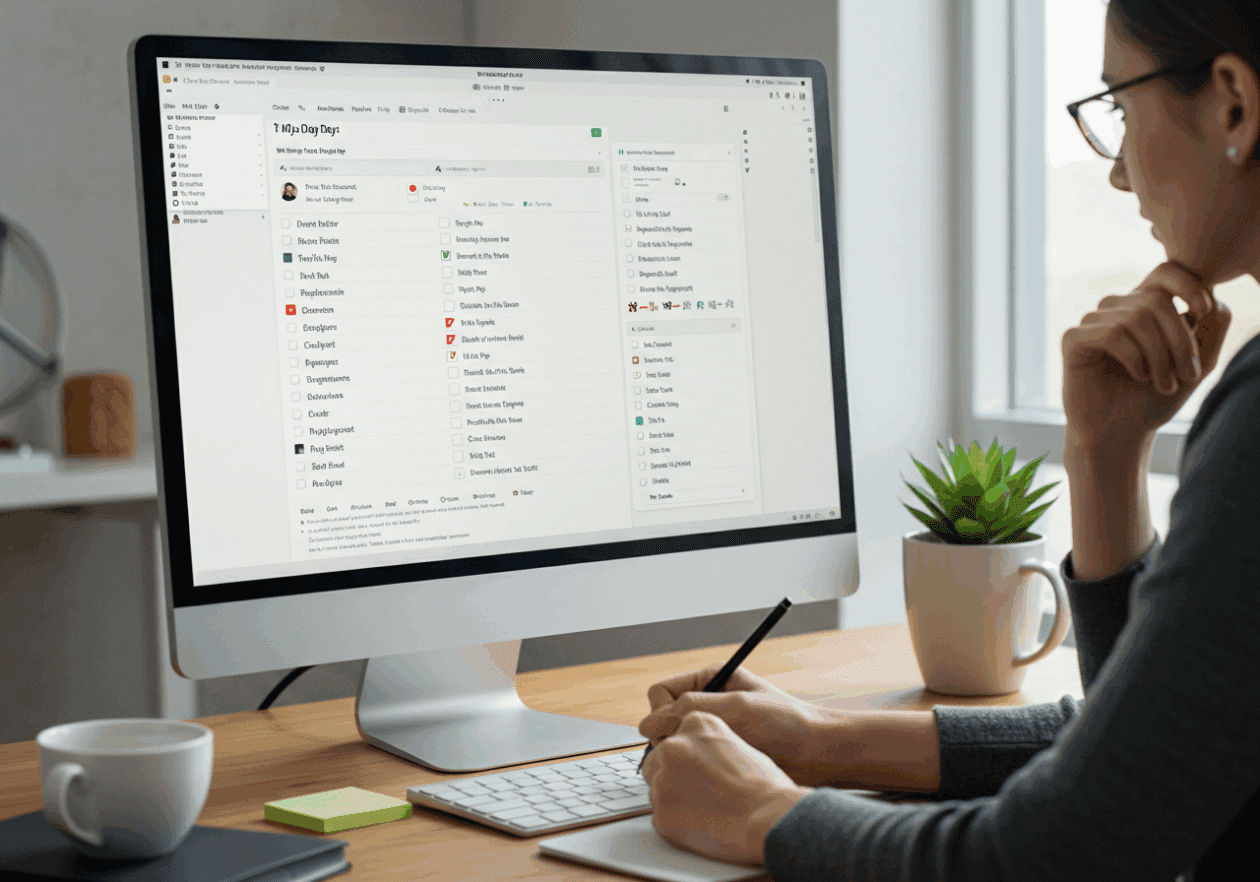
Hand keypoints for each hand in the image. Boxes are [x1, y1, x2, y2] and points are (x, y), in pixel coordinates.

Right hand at [639, 664, 833, 785]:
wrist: (818, 751)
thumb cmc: (787, 722)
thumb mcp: (738, 708)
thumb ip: (692, 710)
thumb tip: (648, 725)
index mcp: (710, 679)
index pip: (661, 692)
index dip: (661, 713)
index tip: (675, 732)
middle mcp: (707, 700)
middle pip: (662, 717)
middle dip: (670, 734)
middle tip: (694, 749)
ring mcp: (713, 726)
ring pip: (675, 740)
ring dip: (683, 750)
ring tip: (707, 760)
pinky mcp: (720, 750)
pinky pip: (691, 756)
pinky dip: (695, 763)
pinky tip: (713, 770)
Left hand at [640, 710, 811, 865]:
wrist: (768, 817)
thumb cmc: (763, 785)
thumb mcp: (738, 743)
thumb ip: (710, 744)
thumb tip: (699, 757)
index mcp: (695, 723)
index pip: (675, 737)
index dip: (686, 757)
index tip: (698, 769)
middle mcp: (673, 745)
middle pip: (658, 761)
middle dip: (673, 776)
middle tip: (700, 792)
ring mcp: (663, 779)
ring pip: (657, 788)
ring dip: (673, 798)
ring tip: (704, 809)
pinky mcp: (660, 811)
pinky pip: (660, 815)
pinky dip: (675, 822)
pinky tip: (701, 824)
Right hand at [1062, 260, 1230, 448]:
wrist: (1121, 434)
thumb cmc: (1155, 398)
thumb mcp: (1198, 362)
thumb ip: (1213, 327)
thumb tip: (1213, 299)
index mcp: (1144, 307)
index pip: (1166, 272)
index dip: (1189, 284)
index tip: (1205, 311)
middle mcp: (1116, 308)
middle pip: (1156, 299)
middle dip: (1180, 339)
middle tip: (1188, 376)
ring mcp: (1092, 322)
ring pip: (1135, 317)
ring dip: (1159, 355)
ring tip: (1164, 384)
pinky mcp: (1073, 340)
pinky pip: (1111, 333)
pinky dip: (1133, 357)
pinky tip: (1137, 376)